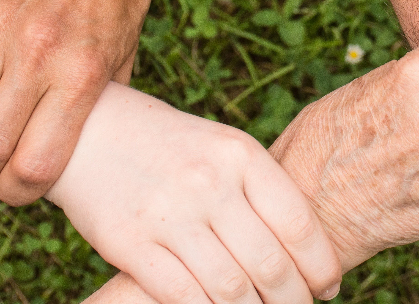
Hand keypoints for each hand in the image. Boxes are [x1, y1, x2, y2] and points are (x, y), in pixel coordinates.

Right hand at [47, 82, 342, 303]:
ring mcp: (168, 214)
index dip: (321, 265)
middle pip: (270, 264)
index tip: (327, 286)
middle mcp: (208, 182)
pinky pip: (183, 296)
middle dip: (292, 301)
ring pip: (231, 289)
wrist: (90, 131)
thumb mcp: (221, 149)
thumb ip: (259, 190)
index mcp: (239, 153)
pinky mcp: (130, 243)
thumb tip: (307, 251)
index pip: (298, 223)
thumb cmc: (170, 147)